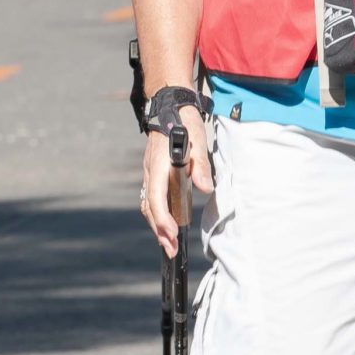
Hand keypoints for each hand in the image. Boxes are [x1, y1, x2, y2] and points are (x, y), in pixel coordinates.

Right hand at [138, 109, 212, 257]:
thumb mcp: (197, 140)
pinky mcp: (153, 172)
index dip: (163, 219)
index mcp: (158, 164)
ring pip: (149, 204)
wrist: (169, 103)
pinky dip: (157, 214)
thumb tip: (205, 188)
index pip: (157, 198)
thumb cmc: (184, 121)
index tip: (173, 234)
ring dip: (157, 226)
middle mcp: (150, 171)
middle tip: (170, 251)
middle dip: (159, 231)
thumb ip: (200, 165)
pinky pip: (152, 198)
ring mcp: (149, 172)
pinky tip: (166, 224)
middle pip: (150, 207)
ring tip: (168, 243)